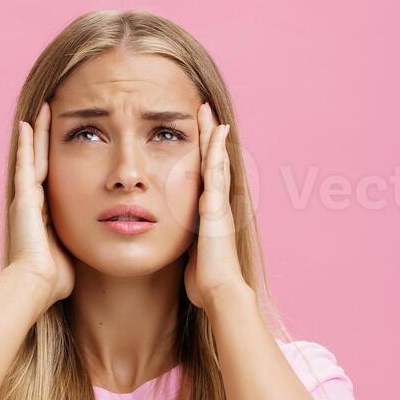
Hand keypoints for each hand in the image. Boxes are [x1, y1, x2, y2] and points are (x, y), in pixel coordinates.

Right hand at [5, 104, 73, 304]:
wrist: (35, 285)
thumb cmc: (54, 280)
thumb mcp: (72, 255)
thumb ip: (81, 246)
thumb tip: (99, 247)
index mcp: (45, 216)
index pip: (54, 179)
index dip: (58, 159)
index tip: (64, 142)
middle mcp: (32, 204)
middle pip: (41, 162)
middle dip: (45, 139)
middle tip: (49, 114)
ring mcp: (26, 200)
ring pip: (33, 158)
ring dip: (36, 134)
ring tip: (41, 110)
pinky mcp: (23, 198)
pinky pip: (25, 164)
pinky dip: (26, 144)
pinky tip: (27, 124)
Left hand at [185, 102, 250, 313]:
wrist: (218, 289)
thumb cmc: (205, 280)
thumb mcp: (192, 257)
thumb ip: (188, 246)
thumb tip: (180, 248)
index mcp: (209, 214)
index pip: (204, 178)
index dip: (201, 156)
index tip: (196, 136)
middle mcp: (217, 204)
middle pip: (213, 162)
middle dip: (208, 137)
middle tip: (204, 111)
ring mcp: (219, 201)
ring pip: (216, 159)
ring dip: (212, 134)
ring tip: (207, 110)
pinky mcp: (217, 203)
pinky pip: (216, 168)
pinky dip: (216, 147)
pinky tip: (216, 128)